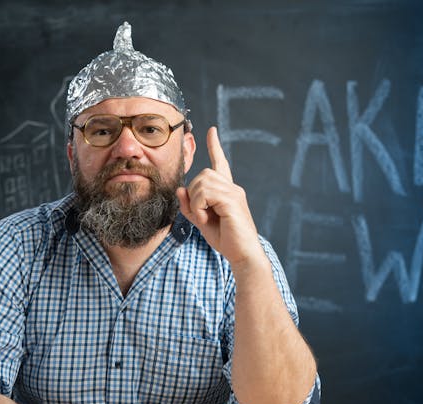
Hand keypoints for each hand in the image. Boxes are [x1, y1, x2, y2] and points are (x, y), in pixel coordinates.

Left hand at [176, 127, 264, 266]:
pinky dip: (198, 207)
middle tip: (199, 214)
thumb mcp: (201, 221)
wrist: (243, 254)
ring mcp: (234, 193)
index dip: (214, 147)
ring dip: (195, 202)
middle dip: (193, 194)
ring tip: (204, 218)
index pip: (220, 163)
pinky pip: (205, 194)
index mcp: (227, 190)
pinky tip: (205, 219)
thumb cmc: (225, 239)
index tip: (212, 130)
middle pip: (202, 174)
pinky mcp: (232, 200)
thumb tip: (180, 188)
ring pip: (202, 183)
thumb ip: (190, 205)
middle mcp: (232, 188)